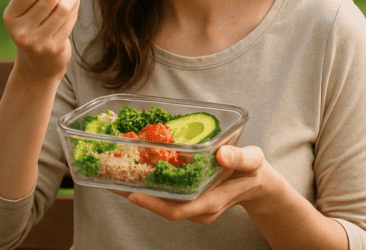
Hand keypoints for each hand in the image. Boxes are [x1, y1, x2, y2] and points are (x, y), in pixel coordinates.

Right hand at [3, 0, 79, 82]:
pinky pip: (70, 21)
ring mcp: (37, 41)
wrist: (38, 64)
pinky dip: (76, 8)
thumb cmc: (34, 25)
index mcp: (10, 15)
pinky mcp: (53, 48)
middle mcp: (20, 29)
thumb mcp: (30, 5)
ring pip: (63, 8)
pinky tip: (75, 4)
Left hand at [117, 145, 272, 224]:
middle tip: (110, 178)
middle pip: (160, 206)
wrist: (255, 182)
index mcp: (210, 203)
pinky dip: (147, 180)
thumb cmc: (253, 171)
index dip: (153, 204)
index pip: (177, 210)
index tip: (132, 194)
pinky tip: (132, 165)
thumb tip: (223, 154)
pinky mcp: (186, 195)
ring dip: (136, 186)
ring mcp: (190, 202)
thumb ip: (240, 158)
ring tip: (112, 171)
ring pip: (158, 199)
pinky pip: (162, 191)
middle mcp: (195, 206)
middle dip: (134, 193)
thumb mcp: (253, 161)